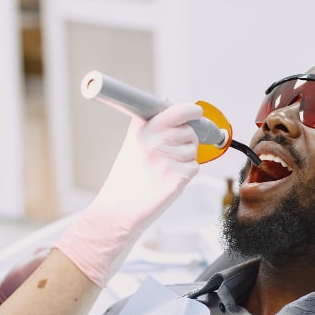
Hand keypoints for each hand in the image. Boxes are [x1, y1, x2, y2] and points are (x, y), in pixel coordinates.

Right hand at [53, 103, 201, 284]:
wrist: (119, 209)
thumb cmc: (125, 180)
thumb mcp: (131, 146)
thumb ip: (148, 127)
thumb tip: (167, 105)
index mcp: (144, 131)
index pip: (177, 111)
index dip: (191, 111)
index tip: (196, 112)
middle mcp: (156, 142)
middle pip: (190, 132)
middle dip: (187, 141)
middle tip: (171, 154)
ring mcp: (168, 159)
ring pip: (194, 151)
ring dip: (185, 160)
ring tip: (164, 170)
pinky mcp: (178, 177)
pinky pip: (194, 168)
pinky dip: (186, 175)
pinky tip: (168, 180)